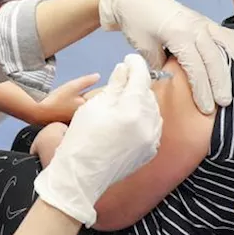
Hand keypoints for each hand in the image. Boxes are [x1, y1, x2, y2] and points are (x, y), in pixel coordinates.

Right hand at [33, 54, 161, 225]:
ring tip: (124, 100)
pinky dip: (144, 118)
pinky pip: (153, 126)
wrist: (81, 176)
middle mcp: (148, 125)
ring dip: (141, 101)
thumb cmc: (81, 138)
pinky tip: (129, 119)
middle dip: (137, 83)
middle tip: (122, 79)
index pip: (141, 78)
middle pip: (148, 93)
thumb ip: (115, 86)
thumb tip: (125, 69)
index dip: (135, 64)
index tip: (129, 58)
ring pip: (152, 110)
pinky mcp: (150, 151)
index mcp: (132, 111)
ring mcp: (151, 140)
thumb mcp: (94, 107)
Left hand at [98, 0, 233, 114]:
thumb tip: (172, 81)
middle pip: (214, 57)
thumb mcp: (143, 46)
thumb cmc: (136, 22)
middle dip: (222, 81)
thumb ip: (159, 64)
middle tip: (226, 102)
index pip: (195, 67)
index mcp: (179, 34)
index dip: (203, 89)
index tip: (208, 108)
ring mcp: (200, 21)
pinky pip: (222, 29)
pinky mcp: (201, 19)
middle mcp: (194, 27)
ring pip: (225, 41)